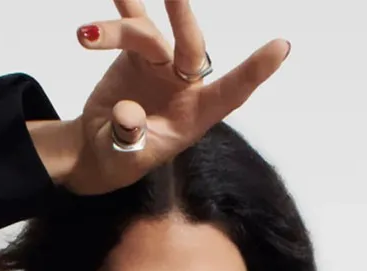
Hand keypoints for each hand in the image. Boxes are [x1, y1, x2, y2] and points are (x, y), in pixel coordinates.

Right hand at [63, 0, 289, 195]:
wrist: (97, 149)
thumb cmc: (121, 159)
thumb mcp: (125, 158)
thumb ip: (129, 137)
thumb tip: (128, 114)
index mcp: (195, 117)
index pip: (231, 93)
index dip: (254, 71)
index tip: (281, 47)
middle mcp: (185, 87)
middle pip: (191, 48)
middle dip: (185, 20)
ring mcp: (163, 66)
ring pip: (147, 35)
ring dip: (116, 32)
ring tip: (85, 36)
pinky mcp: (139, 53)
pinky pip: (132, 22)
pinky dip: (124, 4)